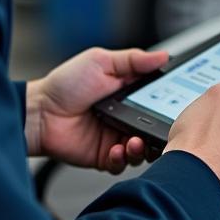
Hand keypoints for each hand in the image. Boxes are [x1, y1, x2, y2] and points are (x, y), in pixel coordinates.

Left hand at [25, 46, 168, 172]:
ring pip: (143, 150)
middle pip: (156, 128)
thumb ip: (134, 60)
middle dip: (161, 132)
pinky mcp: (104, 157)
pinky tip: (116, 149)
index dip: (171, 105)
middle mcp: (127, 117)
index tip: (179, 107)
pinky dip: (122, 159)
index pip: (160, 101)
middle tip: (161, 131)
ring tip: (134, 142)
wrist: (39, 113)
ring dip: (143, 148)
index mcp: (130, 93)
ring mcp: (116, 138)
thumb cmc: (65, 84)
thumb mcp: (101, 62)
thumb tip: (163, 55)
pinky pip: (122, 164)